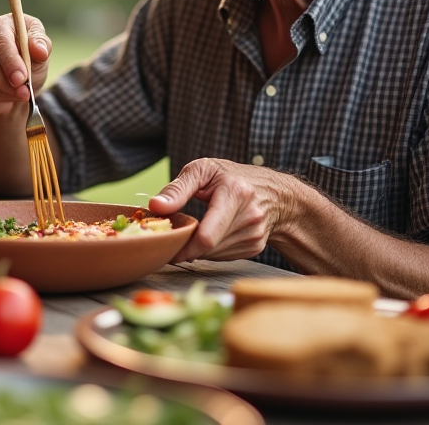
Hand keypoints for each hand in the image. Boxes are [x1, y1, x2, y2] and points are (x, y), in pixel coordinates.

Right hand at [0, 14, 51, 116]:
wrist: (18, 78)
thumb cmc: (31, 58)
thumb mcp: (42, 51)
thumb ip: (41, 47)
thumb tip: (39, 51)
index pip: (0, 43)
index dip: (10, 63)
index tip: (22, 80)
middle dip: (7, 84)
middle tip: (24, 94)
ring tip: (15, 97)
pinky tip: (2, 102)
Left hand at [148, 158, 300, 262]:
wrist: (274, 193)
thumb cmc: (231, 177)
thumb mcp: (203, 170)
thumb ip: (177, 189)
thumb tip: (154, 206)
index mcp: (235, 194)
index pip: (207, 236)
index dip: (184, 247)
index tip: (167, 245)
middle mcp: (249, 217)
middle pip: (208, 248)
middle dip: (187, 246)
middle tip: (175, 237)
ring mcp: (254, 235)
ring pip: (213, 255)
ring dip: (198, 248)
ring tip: (194, 230)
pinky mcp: (255, 247)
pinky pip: (223, 256)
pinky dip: (211, 249)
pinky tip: (211, 233)